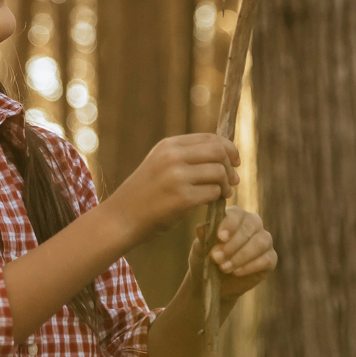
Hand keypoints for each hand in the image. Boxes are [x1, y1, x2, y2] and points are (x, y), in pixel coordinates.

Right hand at [108, 133, 239, 242]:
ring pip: (219, 172)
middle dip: (230, 166)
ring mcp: (177, 177)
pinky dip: (217, 198)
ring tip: (224, 194)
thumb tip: (223, 155)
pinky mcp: (182, 199)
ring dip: (226, 185)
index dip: (229, 149)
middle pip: (218, 152)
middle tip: (232, 180)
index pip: (210, 138)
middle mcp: (172, 157)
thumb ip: (186, 156)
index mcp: (168, 145)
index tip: (234, 162)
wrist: (121, 218)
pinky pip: (213, 193)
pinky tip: (211, 203)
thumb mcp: (160, 165)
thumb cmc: (144, 194)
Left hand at [195, 207, 275, 300]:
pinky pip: (267, 259)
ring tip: (224, 268)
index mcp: (235, 216)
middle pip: (251, 225)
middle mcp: (252, 224)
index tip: (219, 237)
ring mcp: (264, 241)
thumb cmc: (205, 259)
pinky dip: (250, 266)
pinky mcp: (270, 258)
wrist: (212, 283)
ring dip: (241, 256)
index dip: (229, 224)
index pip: (237, 214)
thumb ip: (203, 237)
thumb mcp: (200, 249)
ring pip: (261, 242)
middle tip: (216, 257)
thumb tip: (201, 228)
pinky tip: (236, 272)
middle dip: (233, 243)